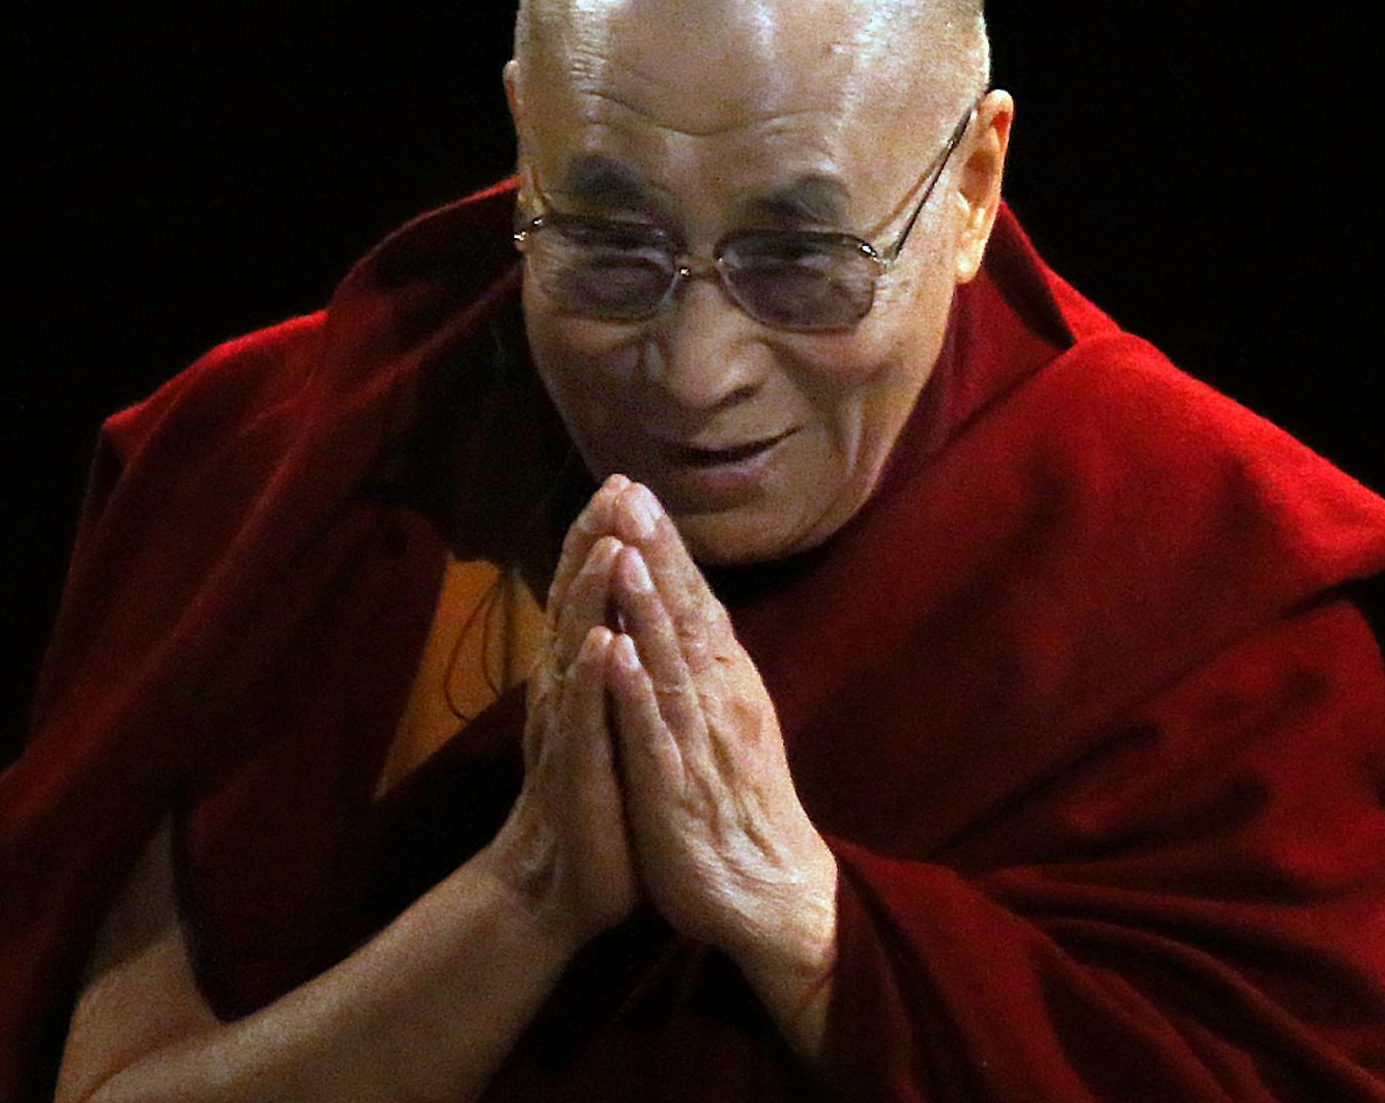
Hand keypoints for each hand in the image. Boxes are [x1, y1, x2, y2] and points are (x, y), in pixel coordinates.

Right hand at [480, 477, 641, 948]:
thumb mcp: (610, 720)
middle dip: (595, 544)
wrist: (560, 889)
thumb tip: (623, 606)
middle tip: (613, 485)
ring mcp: (568, 733)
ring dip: (590, 599)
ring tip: (609, 545)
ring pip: (577, 652)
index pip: (591, 595)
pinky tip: (601, 645)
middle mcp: (567, 695)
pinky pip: (583, 724)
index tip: (626, 481)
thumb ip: (612, 665)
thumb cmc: (596, 799)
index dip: (606, 538)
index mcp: (581, 679)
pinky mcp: (576, 777)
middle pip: (577, 605)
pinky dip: (592, 683)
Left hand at [598, 483, 837, 995]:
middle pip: (684, 615)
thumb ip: (706, 668)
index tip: (636, 490)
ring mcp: (697, 743)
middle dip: (655, 553)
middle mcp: (718, 700)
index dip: (666, 547)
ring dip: (645, 606)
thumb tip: (687, 610)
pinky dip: (632, 692)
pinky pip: (651, 734)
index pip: (695, 600)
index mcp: (726, 683)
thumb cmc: (739, 805)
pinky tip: (614, 652)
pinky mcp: (675, 791)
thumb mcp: (727, 722)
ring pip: (668, 663)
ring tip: (623, 550)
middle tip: (628, 491)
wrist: (770, 894)